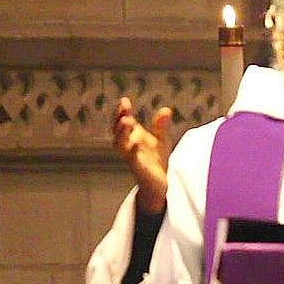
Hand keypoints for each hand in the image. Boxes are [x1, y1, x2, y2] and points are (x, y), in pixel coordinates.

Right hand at [112, 97, 173, 213]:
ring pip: (120, 144)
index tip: (124, 101)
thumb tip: (166, 110)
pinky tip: (136, 143)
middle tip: (123, 108)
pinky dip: (133, 151)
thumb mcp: (160, 138)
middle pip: (117, 130)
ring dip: (122, 132)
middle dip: (118, 118)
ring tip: (126, 120)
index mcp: (132, 135)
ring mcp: (131, 156)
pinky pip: (133, 159)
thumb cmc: (156, 158)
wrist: (160, 182)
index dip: (122, 111)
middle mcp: (128, 145)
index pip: (123, 120)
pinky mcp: (138, 168)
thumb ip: (161, 125)